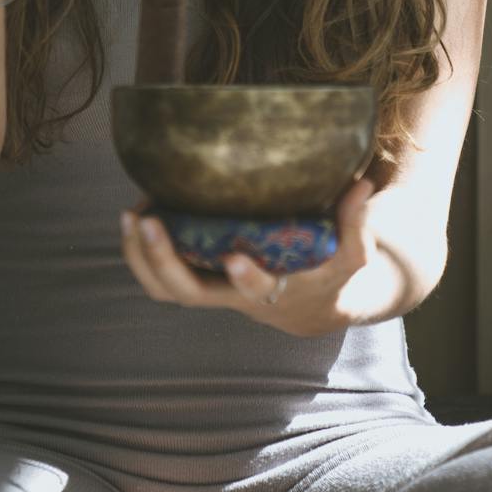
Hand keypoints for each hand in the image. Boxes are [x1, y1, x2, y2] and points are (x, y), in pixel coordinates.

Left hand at [118, 176, 380, 336]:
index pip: (260, 291)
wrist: (311, 307)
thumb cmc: (331, 273)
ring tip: (130, 214)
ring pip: (165, 290)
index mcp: (276, 290)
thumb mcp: (353, 254)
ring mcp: (212, 290)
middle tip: (147, 220)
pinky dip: (140, 252)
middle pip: (190, 293)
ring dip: (140, 257)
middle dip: (164, 259)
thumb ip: (356, 223)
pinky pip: (159, 277)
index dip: (247, 277)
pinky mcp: (198, 278)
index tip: (237, 256)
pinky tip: (136, 213)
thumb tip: (361, 184)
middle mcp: (236, 296)